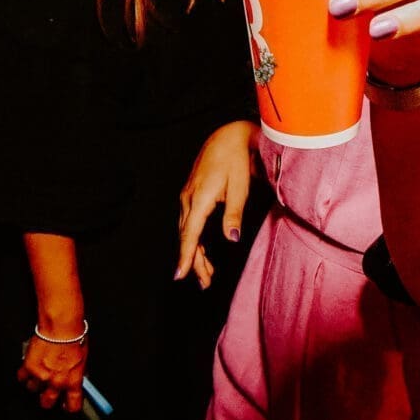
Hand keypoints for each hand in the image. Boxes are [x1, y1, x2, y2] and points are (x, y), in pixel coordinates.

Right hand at [18, 334, 86, 411]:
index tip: (66, 405)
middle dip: (47, 399)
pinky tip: (30, 367)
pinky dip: (24, 374)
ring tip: (40, 372)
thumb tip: (75, 379)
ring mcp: (41, 376)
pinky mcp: (28, 368)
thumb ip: (76, 373)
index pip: (72, 405)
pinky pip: (22, 378)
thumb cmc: (74, 338)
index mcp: (73, 381)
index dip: (69, 407)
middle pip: (47, 403)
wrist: (61, 327)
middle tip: (48, 392)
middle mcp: (56, 382)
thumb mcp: (82, 360)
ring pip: (33, 390)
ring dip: (35, 383)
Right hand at [176, 121, 257, 287]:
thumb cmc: (236, 159)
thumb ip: (234, 214)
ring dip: (195, 253)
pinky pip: (189, 223)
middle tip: (204, 283)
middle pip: (186, 237)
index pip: (190, 233)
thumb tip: (232, 238)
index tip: (180, 275)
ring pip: (187, 231)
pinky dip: (195, 240)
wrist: (228, 136)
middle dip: (193, 261)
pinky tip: (202, 252)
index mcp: (199, 197)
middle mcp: (188, 198)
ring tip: (206, 275)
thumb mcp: (240, 187)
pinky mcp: (192, 195)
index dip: (186, 256)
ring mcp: (187, 196)